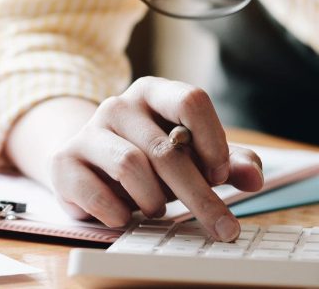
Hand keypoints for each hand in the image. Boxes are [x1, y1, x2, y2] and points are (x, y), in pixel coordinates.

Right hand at [49, 77, 263, 240]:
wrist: (86, 165)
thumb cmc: (147, 158)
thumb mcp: (191, 156)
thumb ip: (227, 163)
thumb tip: (254, 178)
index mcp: (152, 92)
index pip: (191, 100)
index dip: (212, 140)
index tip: (220, 174)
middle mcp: (118, 105)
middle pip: (166, 147)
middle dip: (199, 194)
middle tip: (222, 226)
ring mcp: (87, 132)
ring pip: (132, 167)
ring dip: (154, 200)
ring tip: (156, 209)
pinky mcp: (64, 163)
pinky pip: (99, 195)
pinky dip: (120, 213)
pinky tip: (125, 215)